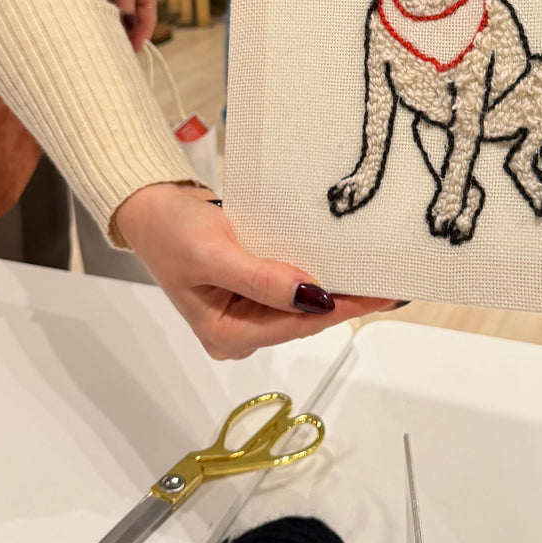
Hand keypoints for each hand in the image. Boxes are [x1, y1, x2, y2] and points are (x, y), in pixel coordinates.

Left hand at [92, 0, 157, 50]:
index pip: (148, 19)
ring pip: (127, 11)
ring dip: (121, 25)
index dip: (141, 37)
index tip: (130, 52)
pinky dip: (112, 13)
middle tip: (118, 51)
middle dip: (131, 35)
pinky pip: (117, 3)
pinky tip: (103, 19)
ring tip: (109, 39)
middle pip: (139, 18)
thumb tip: (128, 24)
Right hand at [115, 184, 399, 358]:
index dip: (340, 308)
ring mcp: (247, 311)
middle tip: (390, 283)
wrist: (151, 208)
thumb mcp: (214, 253)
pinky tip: (346, 263)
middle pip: (304, 318)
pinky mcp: (253, 289)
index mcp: (228, 335)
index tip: (379, 294)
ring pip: (303, 303)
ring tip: (378, 273)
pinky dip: (317, 273)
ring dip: (336, 287)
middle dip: (345, 300)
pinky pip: (292, 286)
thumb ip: (261, 279)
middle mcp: (241, 331)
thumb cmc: (173, 231)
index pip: (298, 324)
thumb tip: (312, 297)